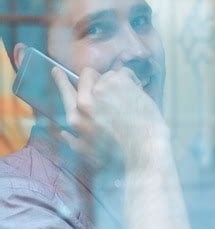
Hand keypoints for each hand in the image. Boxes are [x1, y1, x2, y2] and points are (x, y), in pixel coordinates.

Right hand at [52, 66, 168, 167]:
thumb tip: (63, 134)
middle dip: (98, 79)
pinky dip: (132, 81)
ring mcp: (101, 88)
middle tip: (112, 88)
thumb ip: (74, 143)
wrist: (143, 149)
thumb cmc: (118, 157)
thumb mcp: (89, 154)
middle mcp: (84, 101)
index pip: (65, 91)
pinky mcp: (118, 82)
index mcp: (75, 117)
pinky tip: (138, 95)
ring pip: (108, 74)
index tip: (58, 71)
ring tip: (128, 100)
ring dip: (118, 84)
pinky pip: (125, 72)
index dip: (62, 80)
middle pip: (87, 75)